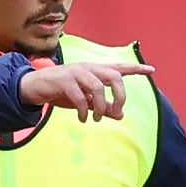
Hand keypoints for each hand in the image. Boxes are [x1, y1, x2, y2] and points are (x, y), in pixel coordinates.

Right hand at [18, 62, 154, 121]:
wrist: (34, 87)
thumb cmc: (61, 92)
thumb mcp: (84, 100)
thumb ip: (102, 106)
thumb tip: (120, 115)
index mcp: (94, 71)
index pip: (118, 67)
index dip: (135, 68)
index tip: (152, 70)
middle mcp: (87, 68)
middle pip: (113, 76)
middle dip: (120, 95)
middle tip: (117, 111)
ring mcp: (75, 74)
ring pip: (98, 87)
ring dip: (100, 106)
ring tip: (97, 119)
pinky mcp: (64, 82)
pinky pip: (80, 97)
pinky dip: (84, 111)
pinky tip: (83, 118)